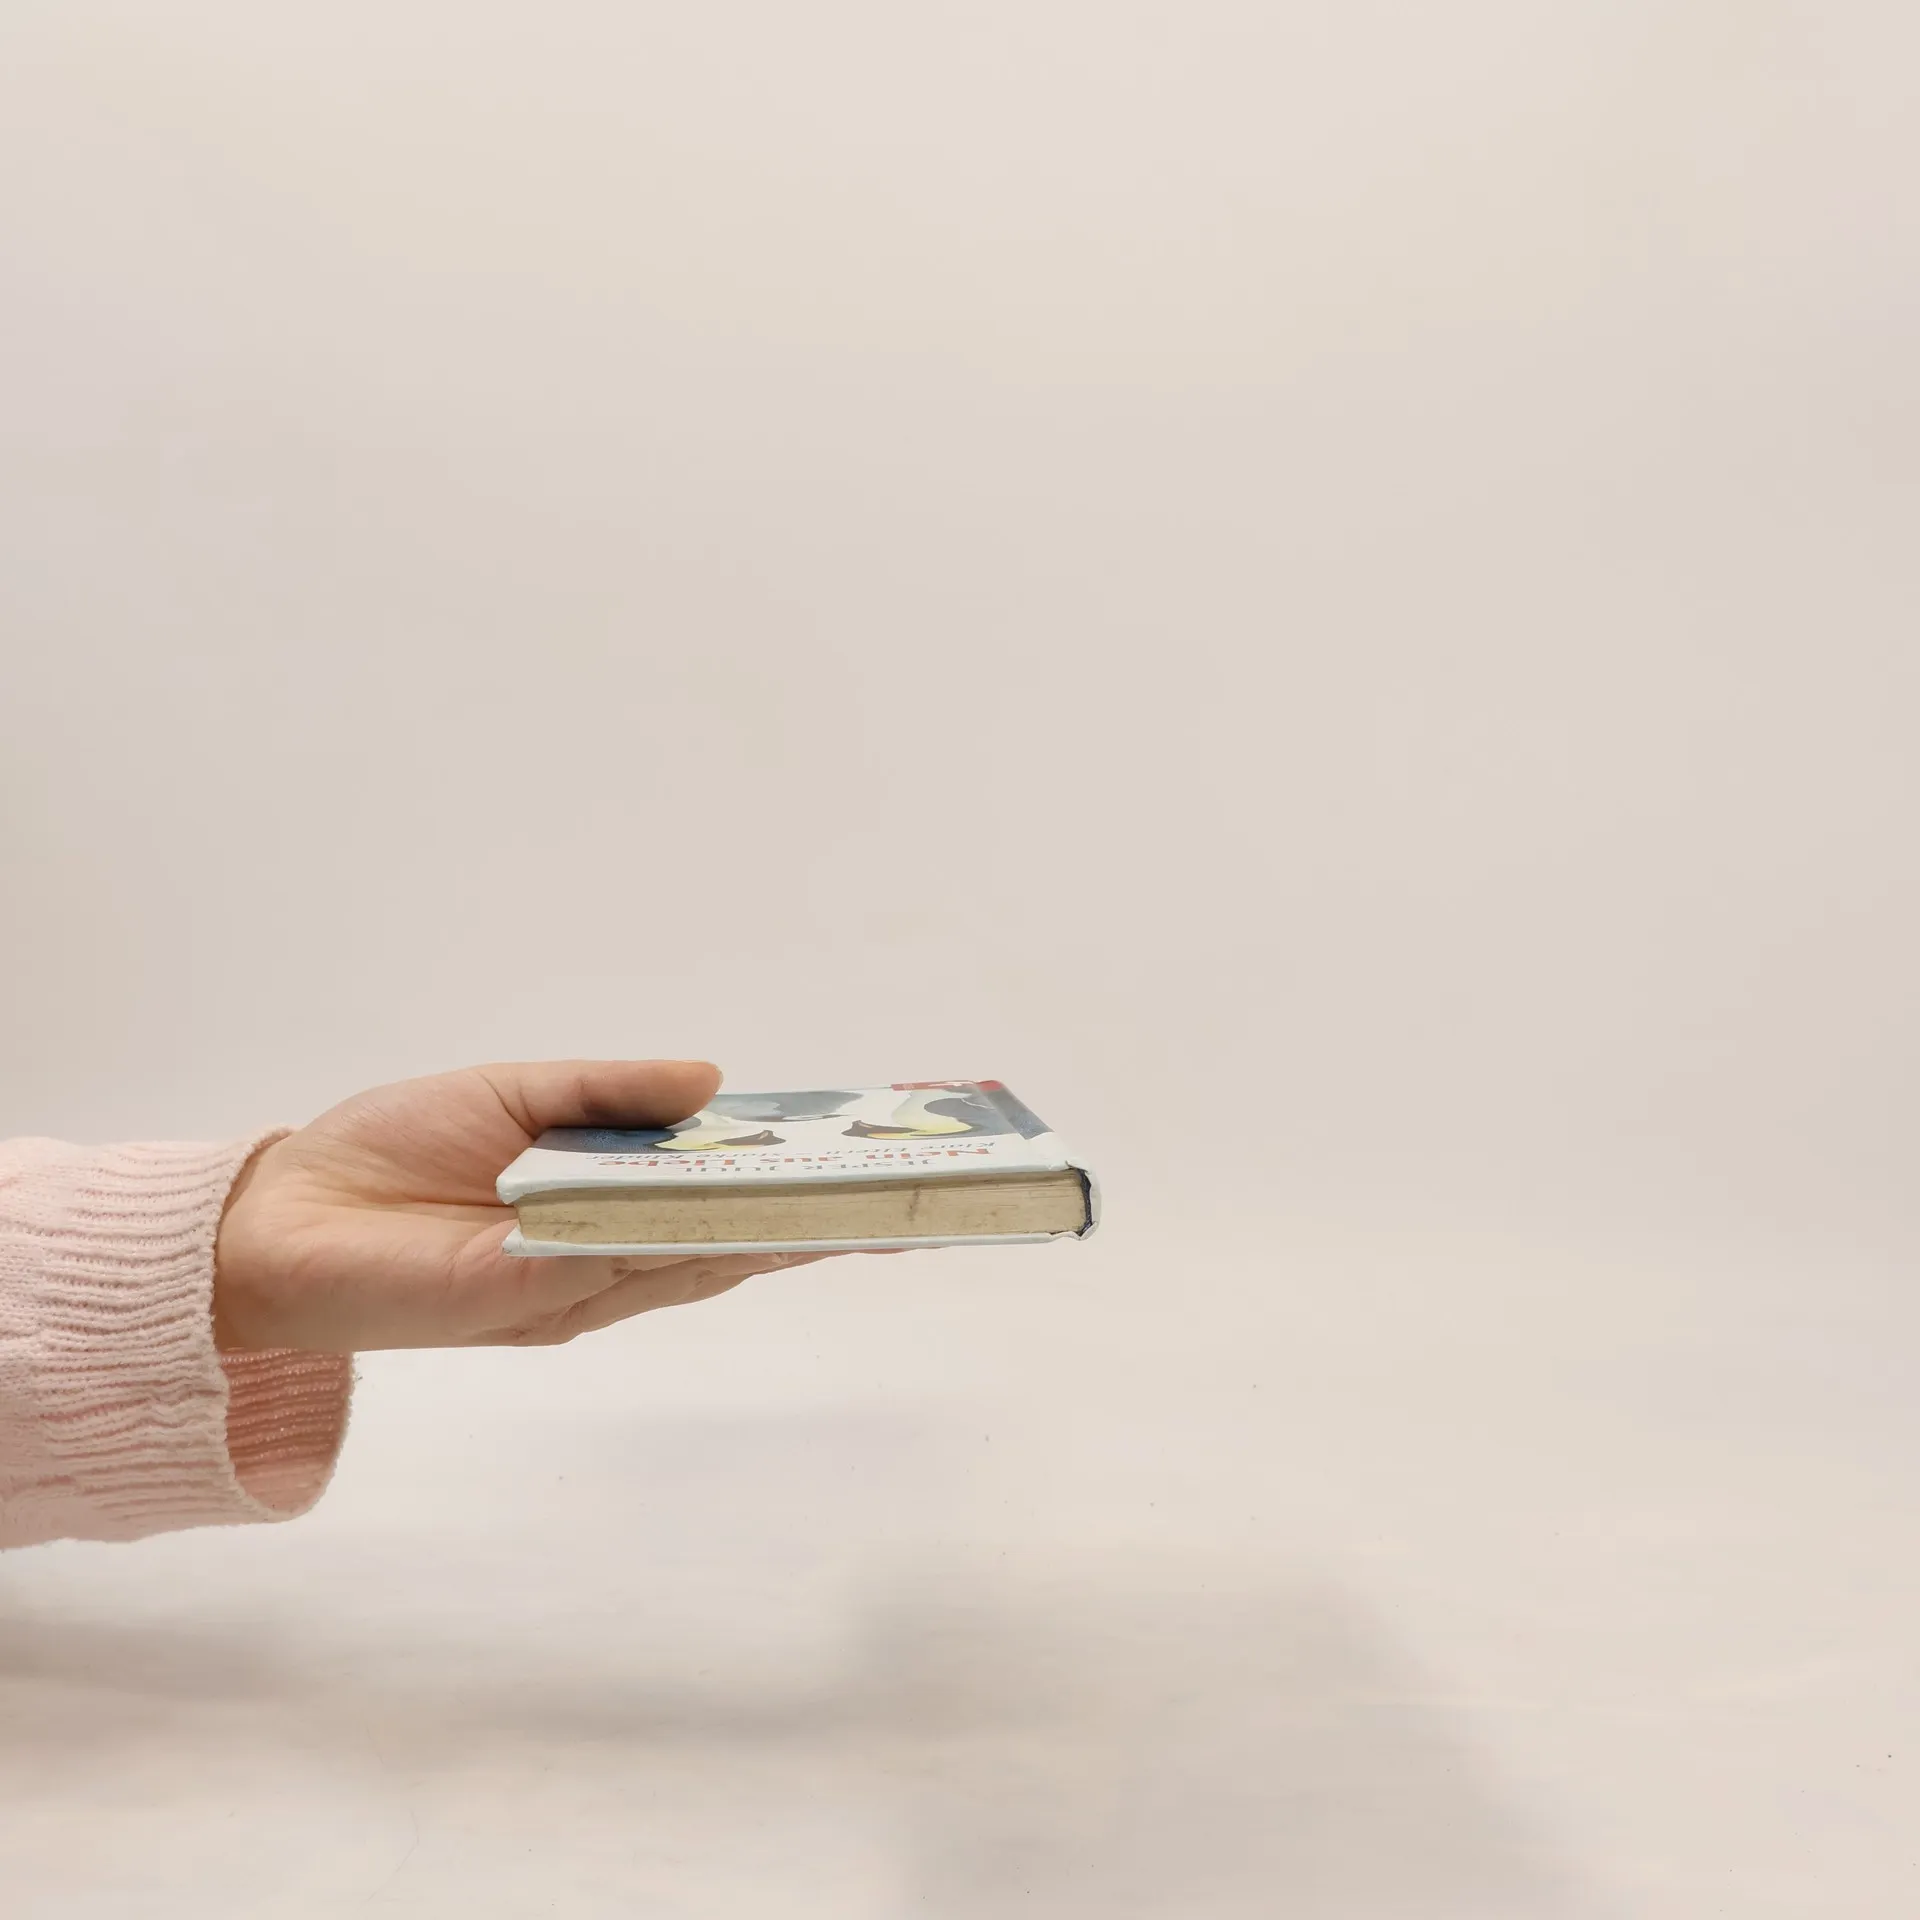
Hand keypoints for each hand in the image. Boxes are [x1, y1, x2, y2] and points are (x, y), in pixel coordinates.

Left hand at [213, 1060, 827, 1351]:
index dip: (789, 1178)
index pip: (715, 1194)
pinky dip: (692, 1248)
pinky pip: (624, 1269)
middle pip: (729, 1239)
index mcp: (601, 1204)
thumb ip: (610, 1091)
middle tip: (901, 1200)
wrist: (285, 1215)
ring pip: (697, 1261)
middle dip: (815, 1221)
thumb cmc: (393, 1147)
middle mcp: (602, 1256)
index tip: (862, 1154)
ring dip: (779, 1238)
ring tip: (858, 1213)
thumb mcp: (520, 1093)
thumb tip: (712, 1080)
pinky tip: (757, 1227)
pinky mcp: (527, 1300)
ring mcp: (572, 1286)